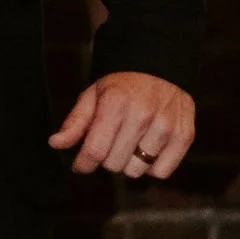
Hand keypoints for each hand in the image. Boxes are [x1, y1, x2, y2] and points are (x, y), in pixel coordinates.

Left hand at [50, 70, 195, 180]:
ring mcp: (166, 126)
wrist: (161, 67)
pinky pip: (161, 172)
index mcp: (115, 104)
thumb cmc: (123, 85)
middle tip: (111, 142)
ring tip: (131, 144)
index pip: (94, 151)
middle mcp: (142, 115)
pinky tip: (149, 148)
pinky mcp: (184, 135)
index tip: (81, 164)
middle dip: (106, 158)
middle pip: (113, 164)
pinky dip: (152, 166)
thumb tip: (55, 143)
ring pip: (136, 171)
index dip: (83, 163)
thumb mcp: (94, 95)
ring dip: (129, 163)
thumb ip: (75, 122)